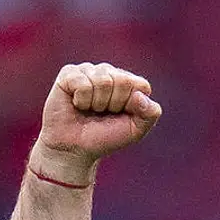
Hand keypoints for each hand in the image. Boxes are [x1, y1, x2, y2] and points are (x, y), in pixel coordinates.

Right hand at [36, 62, 162, 168]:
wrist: (73, 149)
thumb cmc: (104, 137)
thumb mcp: (135, 131)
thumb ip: (150, 114)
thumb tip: (141, 95)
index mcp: (129, 84)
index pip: (141, 85)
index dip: (131, 105)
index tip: (120, 116)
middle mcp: (110, 73)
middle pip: (122, 81)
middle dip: (114, 104)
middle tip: (102, 113)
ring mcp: (89, 70)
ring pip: (103, 81)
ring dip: (97, 103)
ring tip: (89, 110)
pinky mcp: (69, 73)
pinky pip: (82, 82)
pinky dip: (81, 100)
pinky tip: (76, 104)